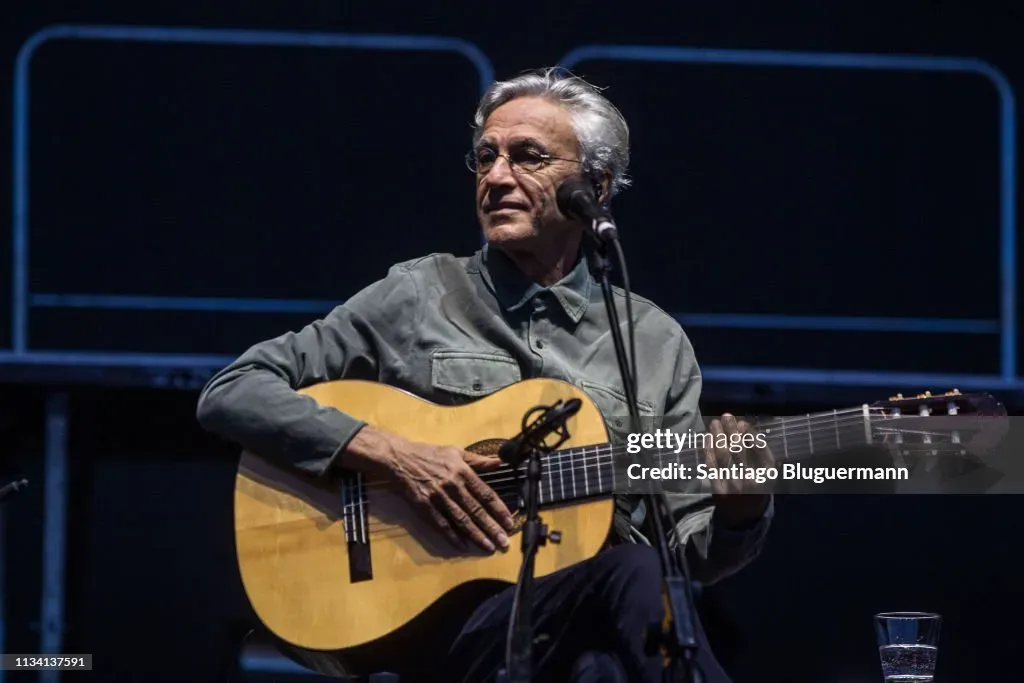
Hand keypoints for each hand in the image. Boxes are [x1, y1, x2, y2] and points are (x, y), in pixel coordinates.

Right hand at [347, 425, 514, 552]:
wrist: (400, 459)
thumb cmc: (430, 454)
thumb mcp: (456, 452)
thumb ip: (479, 460)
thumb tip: (500, 462)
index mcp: (462, 472)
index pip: (485, 493)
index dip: (499, 509)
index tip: (509, 522)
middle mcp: (453, 485)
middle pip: (476, 510)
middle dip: (491, 527)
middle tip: (504, 542)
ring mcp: (438, 497)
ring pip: (461, 519)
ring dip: (476, 535)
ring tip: (489, 547)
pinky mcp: (425, 506)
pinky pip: (441, 524)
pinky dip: (452, 536)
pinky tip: (463, 546)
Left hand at [704, 413, 772, 527]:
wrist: (745, 516)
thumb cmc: (757, 486)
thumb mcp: (766, 471)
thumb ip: (757, 450)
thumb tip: (742, 425)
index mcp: (768, 473)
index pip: (759, 447)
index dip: (749, 432)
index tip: (742, 422)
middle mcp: (752, 479)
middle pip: (739, 449)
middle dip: (731, 430)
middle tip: (726, 416)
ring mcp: (734, 484)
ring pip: (723, 455)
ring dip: (717, 436)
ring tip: (714, 423)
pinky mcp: (719, 489)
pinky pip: (711, 465)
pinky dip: (708, 449)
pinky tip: (707, 438)